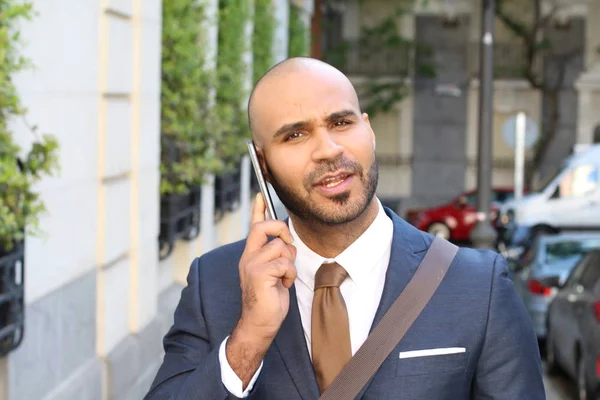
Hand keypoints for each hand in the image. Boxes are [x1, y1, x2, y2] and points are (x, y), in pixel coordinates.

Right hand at [226, 193, 296, 387]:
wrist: (260, 323)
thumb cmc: (268, 299)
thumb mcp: (273, 273)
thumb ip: (276, 256)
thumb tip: (286, 242)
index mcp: (251, 255)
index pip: (254, 227)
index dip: (258, 210)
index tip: (260, 195)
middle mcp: (248, 257)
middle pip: (264, 228)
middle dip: (281, 230)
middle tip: (288, 244)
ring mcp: (251, 265)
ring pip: (280, 248)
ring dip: (290, 263)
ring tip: (284, 277)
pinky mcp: (259, 274)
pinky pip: (284, 264)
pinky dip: (290, 275)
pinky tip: (283, 285)